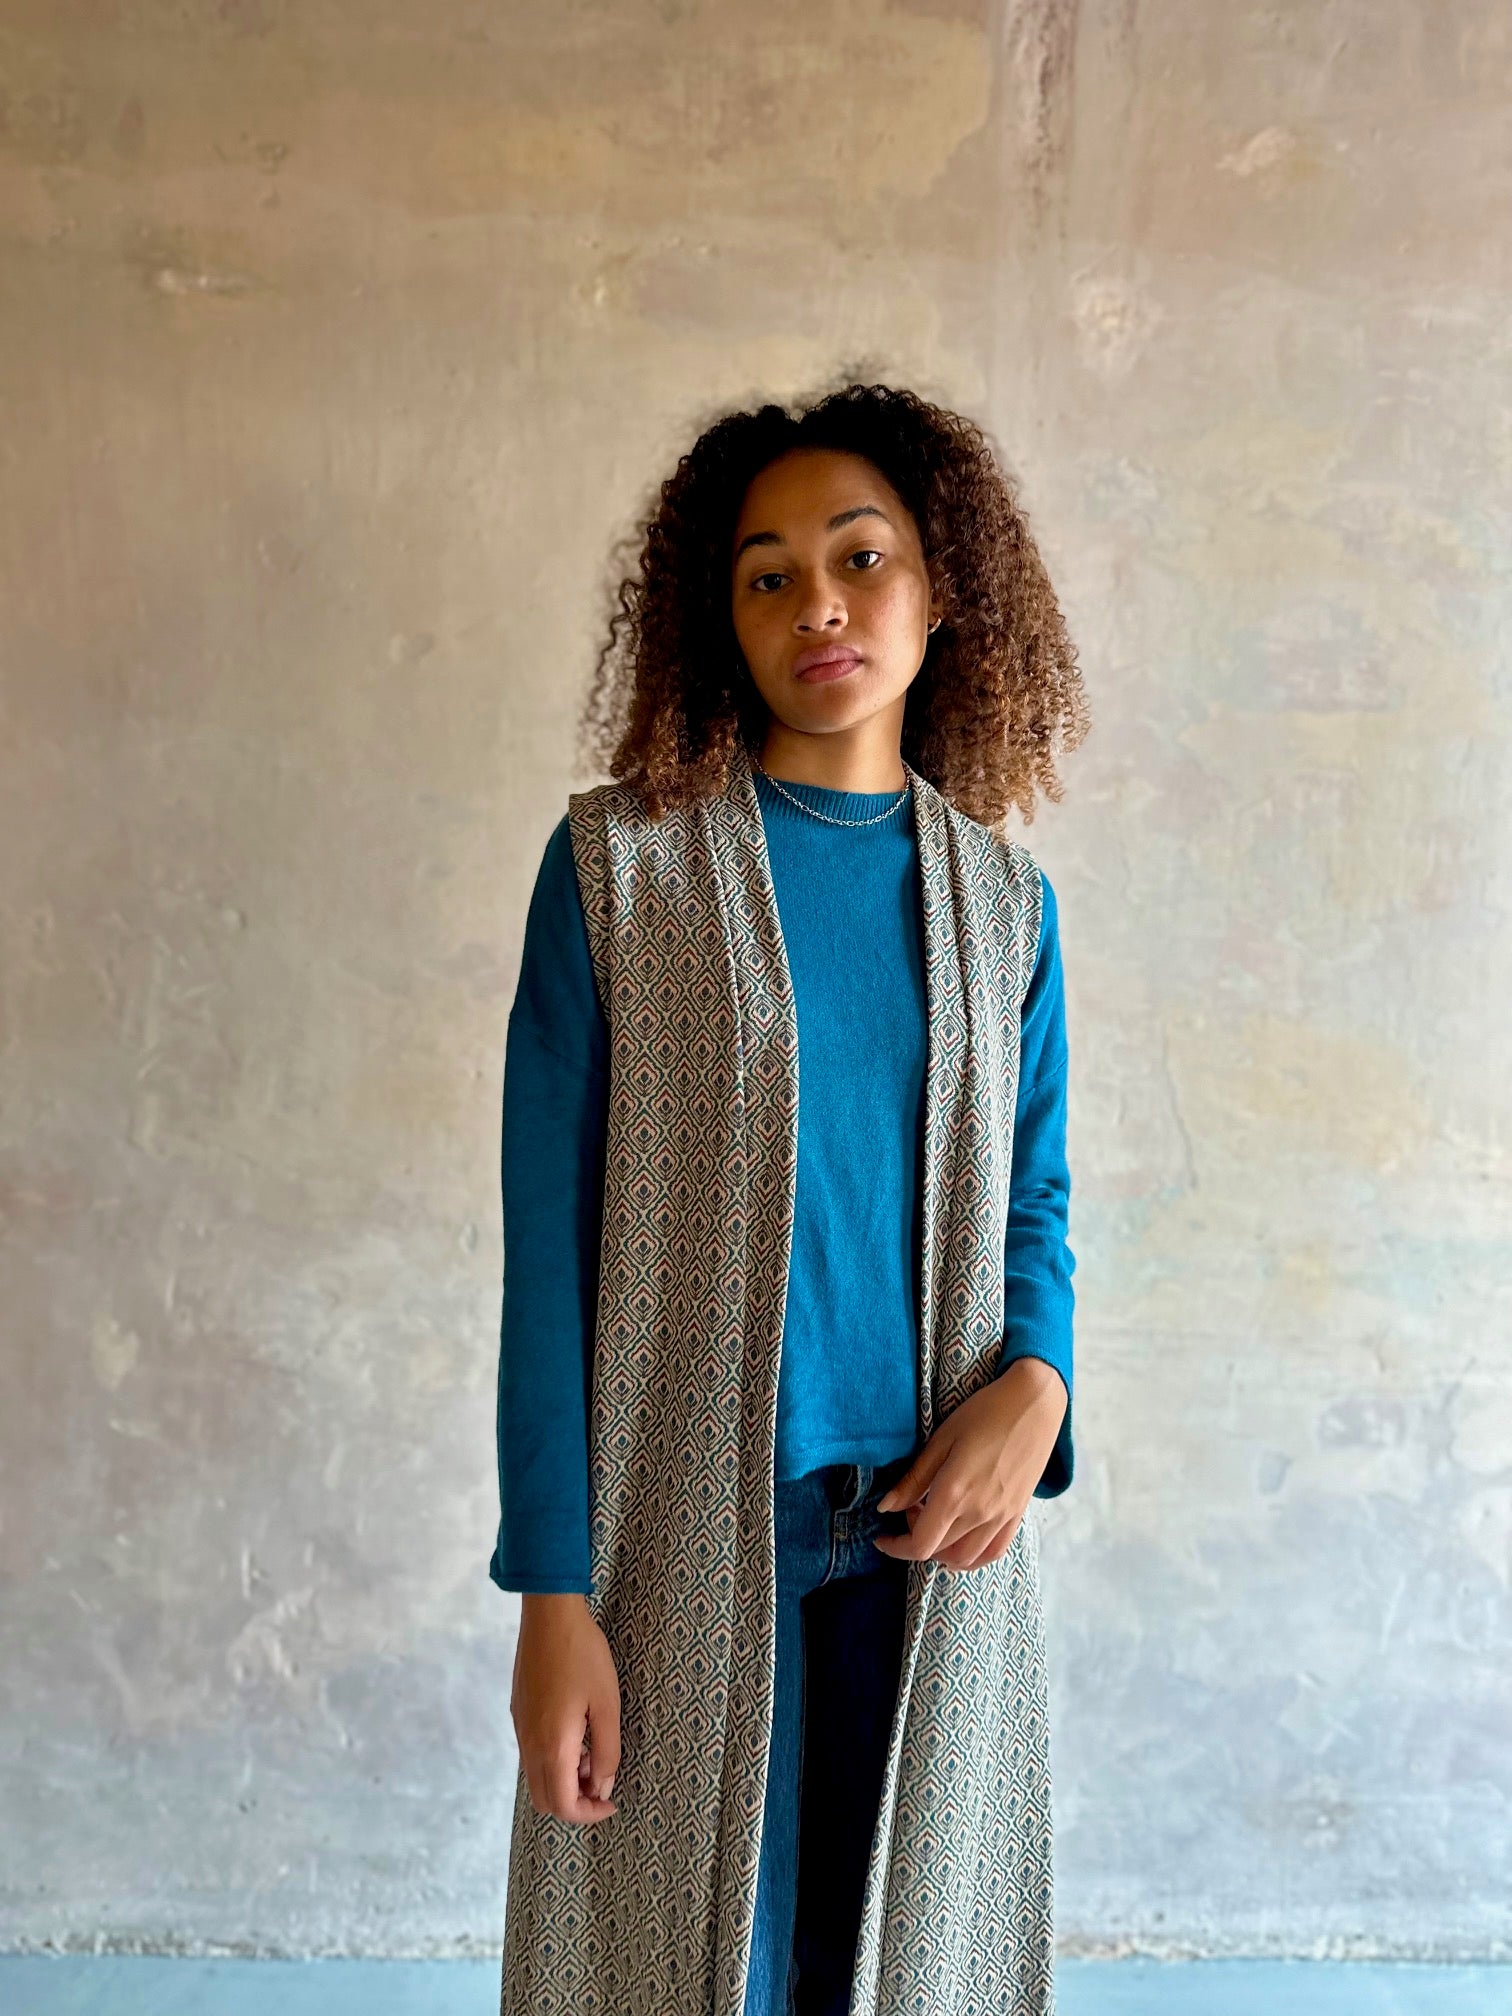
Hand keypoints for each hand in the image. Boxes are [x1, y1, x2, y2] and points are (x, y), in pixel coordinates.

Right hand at [511, 1592, 621, 1824]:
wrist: (549, 1614)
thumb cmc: (584, 1656)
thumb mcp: (607, 1703)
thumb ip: (607, 1751)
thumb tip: (603, 1787)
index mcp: (552, 1745)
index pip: (562, 1805)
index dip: (589, 1814)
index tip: (611, 1802)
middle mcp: (529, 1743)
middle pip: (544, 1800)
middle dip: (574, 1803)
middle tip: (602, 1782)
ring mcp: (520, 1728)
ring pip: (536, 1778)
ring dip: (564, 1781)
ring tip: (593, 1754)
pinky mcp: (518, 1712)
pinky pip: (532, 1755)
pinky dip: (554, 1761)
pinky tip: (577, 1734)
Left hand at [872, 1359, 1066, 1572]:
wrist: (1034, 1404)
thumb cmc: (984, 1413)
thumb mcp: (941, 1440)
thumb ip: (914, 1480)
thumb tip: (886, 1507)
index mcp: (955, 1494)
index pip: (921, 1544)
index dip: (897, 1547)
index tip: (882, 1537)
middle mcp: (979, 1514)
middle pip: (939, 1552)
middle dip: (916, 1538)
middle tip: (913, 1507)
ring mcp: (1002, 1518)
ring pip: (965, 1560)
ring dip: (942, 1552)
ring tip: (936, 1522)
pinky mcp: (1018, 1515)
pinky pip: (992, 1553)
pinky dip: (972, 1557)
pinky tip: (962, 1539)